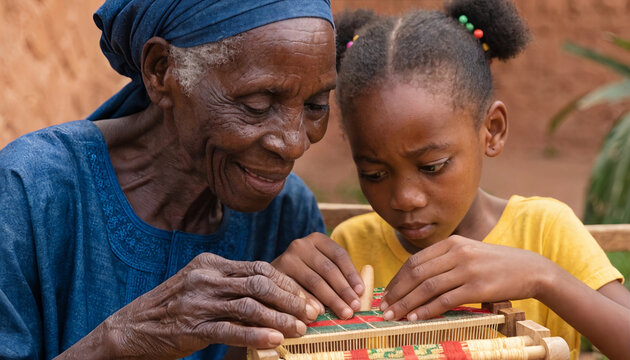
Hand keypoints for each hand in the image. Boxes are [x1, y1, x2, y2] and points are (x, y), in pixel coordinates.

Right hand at [67, 253, 318, 358]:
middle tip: (311, 312)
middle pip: (260, 284)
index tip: (306, 295)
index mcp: (211, 264)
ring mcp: (198, 302)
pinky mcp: (192, 328)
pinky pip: (231, 330)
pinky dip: (256, 334)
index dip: (287, 282)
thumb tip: (271, 291)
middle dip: (290, 298)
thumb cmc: (173, 306)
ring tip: (299, 328)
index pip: (259, 268)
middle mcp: (206, 278)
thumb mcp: (200, 284)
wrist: (131, 327)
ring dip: (280, 318)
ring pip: (250, 306)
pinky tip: (274, 340)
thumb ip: (231, 283)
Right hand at [272, 232, 363, 318]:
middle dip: (344, 290)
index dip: (351, 274)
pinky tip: (319, 313)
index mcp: (317, 239)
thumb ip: (340, 274)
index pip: (339, 255)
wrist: (269, 277)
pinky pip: (297, 290)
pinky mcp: (276, 273)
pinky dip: (310, 302)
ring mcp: (287, 258)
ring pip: (315, 280)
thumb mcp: (322, 266)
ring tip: (343, 313)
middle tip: (354, 308)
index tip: (361, 292)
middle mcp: (301, 245)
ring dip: (332, 299)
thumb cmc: (305, 275)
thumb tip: (361, 293)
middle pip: (328, 269)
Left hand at [380, 235, 551, 320]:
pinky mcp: (478, 287)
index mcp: (451, 243)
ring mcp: (467, 269)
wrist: (531, 269)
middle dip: (396, 293)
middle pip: (416, 274)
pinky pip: (445, 301)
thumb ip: (445, 262)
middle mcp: (456, 253)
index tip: (386, 293)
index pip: (414, 261)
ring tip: (393, 316)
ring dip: (406, 304)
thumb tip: (416, 281)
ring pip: (426, 288)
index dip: (397, 279)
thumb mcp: (468, 253)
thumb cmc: (496, 265)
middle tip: (383, 308)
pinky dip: (427, 310)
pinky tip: (416, 318)